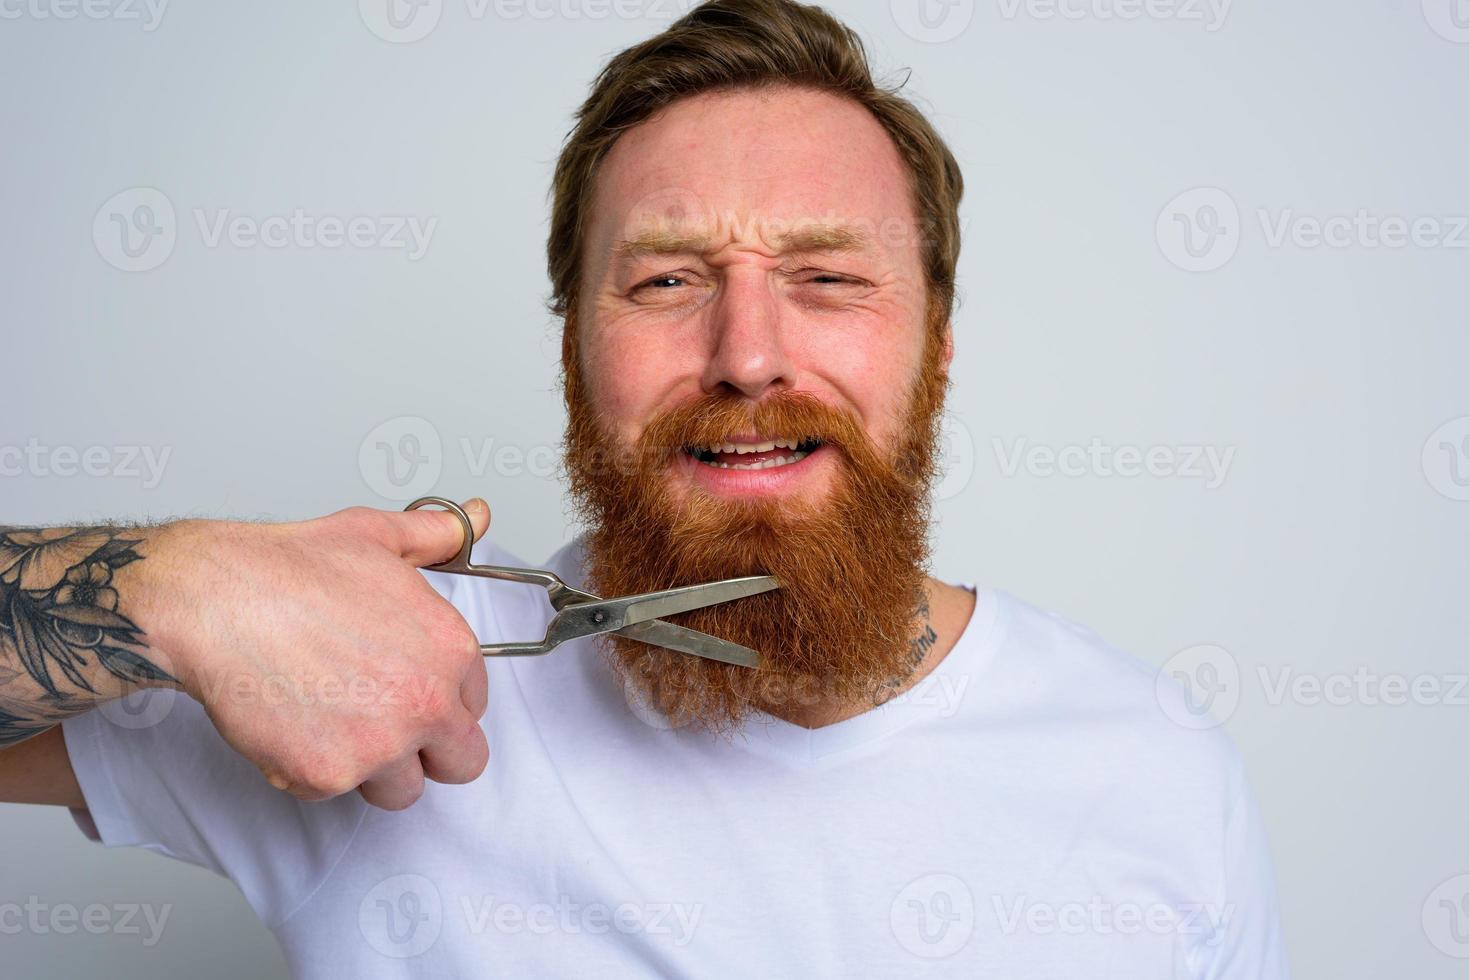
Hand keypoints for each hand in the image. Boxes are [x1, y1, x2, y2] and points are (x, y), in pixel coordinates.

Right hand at [131, 500, 492, 809]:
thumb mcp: (378, 535)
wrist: (214, 601)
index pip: (475, 703)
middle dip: (431, 750)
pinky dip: (313, 768)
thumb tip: (478, 516)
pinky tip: (292, 722)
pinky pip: (334, 793)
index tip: (407, 687)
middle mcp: (426, 703)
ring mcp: (378, 747)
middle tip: (386, 722)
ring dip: (375, 769)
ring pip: (400, 790)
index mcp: (450, 650)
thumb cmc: (289, 568)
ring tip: (334, 719)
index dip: (441, 697)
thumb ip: (439, 535)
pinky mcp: (325, 777)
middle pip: (462, 762)